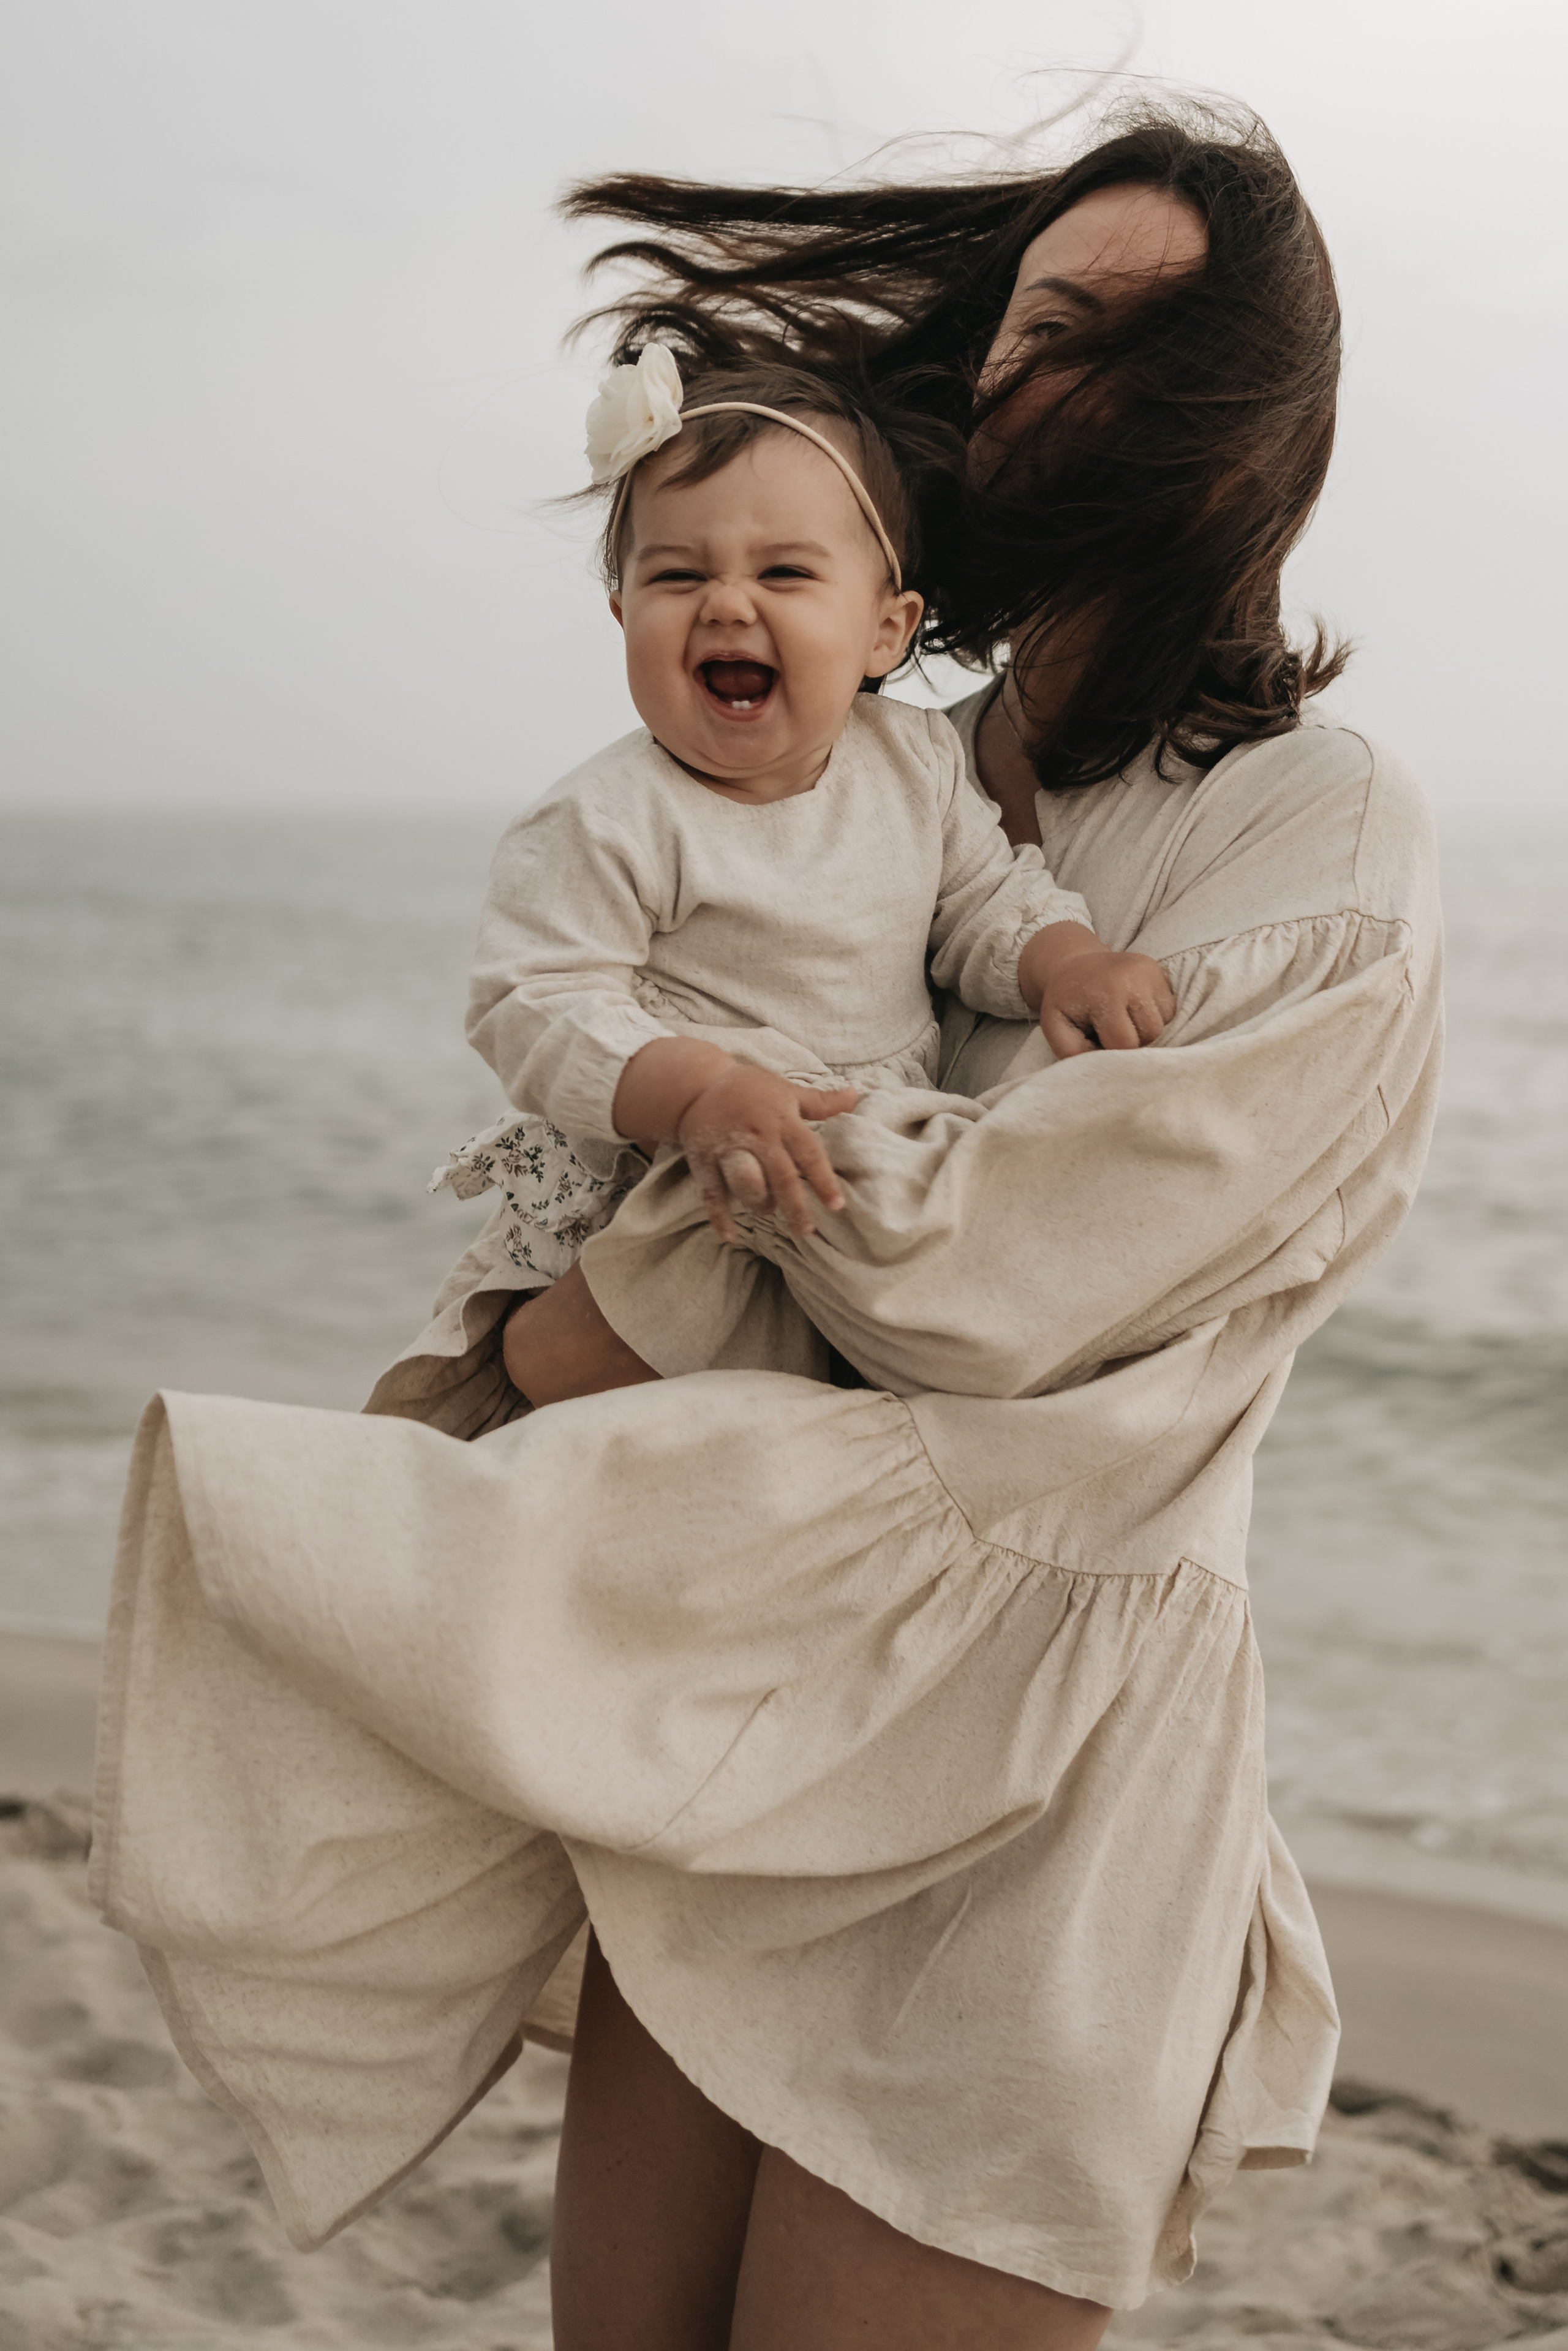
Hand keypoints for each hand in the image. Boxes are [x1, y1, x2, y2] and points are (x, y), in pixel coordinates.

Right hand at [677, 1064, 857, 1243]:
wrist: (698, 1084)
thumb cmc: (750, 1089)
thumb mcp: (786, 1090)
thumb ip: (820, 1101)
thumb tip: (854, 1096)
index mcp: (781, 1119)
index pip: (808, 1152)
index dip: (823, 1180)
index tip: (836, 1205)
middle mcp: (757, 1135)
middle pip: (780, 1175)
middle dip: (795, 1206)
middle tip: (807, 1231)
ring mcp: (728, 1148)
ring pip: (746, 1184)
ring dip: (759, 1203)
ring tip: (769, 1212)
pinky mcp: (704, 1160)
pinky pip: (711, 1192)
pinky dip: (719, 1216)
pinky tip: (730, 1236)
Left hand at [1018, 921, 1175, 1057]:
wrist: (1074, 965)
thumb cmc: (1066, 1002)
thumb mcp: (1056, 1028)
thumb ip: (1074, 1053)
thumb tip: (1105, 1068)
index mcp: (1108, 993)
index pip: (1125, 1043)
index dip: (1111, 1050)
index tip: (1097, 1040)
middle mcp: (1135, 978)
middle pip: (1149, 1034)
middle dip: (1131, 1040)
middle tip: (1109, 1030)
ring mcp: (1151, 972)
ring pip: (1162, 1023)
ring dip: (1144, 1030)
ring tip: (1121, 1019)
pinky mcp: (1160, 971)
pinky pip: (1168, 1010)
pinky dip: (1153, 1016)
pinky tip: (1133, 1009)